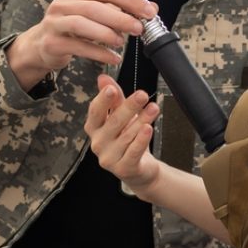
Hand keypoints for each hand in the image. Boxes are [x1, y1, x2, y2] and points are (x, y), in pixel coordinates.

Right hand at [7, 0, 156, 87]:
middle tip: (139, 28)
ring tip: (122, 42)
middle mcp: (63, 3)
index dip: (130, 0)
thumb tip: (152, 7)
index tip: (149, 11)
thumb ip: (120, 9)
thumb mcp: (93, 13)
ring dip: (107, 33)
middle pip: (95, 7)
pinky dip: (99, 53)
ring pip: (83, 24)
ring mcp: (55, 23)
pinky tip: (114, 58)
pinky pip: (78, 47)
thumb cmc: (71, 27)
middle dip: (120, 17)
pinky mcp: (52, 43)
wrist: (40, 45)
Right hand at [84, 74, 161, 194]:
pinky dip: (141, 139)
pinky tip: (148, 128)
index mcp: (94, 128)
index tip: (112, 88)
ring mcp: (109, 158)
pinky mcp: (123, 168)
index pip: (95, 111)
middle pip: (114, 121)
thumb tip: (103, 78)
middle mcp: (98, 143)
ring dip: (142, 119)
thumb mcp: (120, 115)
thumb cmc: (127, 138)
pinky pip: (133, 151)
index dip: (103, 100)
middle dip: (129, 106)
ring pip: (127, 135)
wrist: (139, 167)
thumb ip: (114, 98)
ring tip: (154, 108)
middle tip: (142, 95)